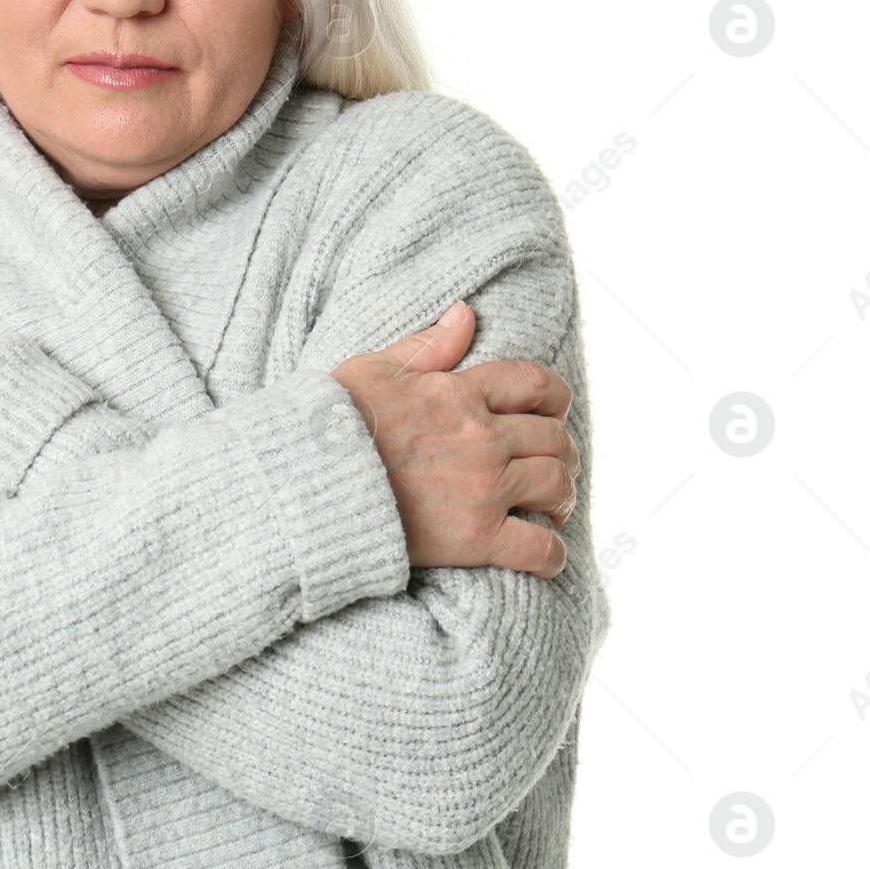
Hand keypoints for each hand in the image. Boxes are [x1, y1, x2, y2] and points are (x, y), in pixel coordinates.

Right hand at [330, 300, 578, 579]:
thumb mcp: (374, 368)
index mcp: (460, 392)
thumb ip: (428, 345)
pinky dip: (552, 554)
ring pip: (555, 484)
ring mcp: (483, 488)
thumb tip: (466, 313)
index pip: (535, 384)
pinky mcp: (476, 538)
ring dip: (562, 496)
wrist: (308, 482)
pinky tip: (546, 555)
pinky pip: (539, 548)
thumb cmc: (333, 424)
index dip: (555, 398)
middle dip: (560, 451)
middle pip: (553, 437)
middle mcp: (480, 437)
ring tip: (552, 508)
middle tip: (552, 467)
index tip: (553, 413)